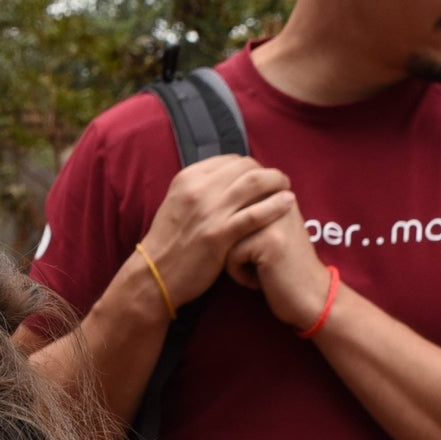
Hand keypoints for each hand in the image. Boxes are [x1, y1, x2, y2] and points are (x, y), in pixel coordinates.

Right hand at [136, 155, 295, 309]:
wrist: (153, 279)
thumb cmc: (168, 245)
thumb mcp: (176, 206)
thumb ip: (198, 190)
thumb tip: (225, 179)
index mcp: (187, 179)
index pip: (230, 160)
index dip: (249, 167)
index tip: (257, 178)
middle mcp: (198, 191)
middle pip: (246, 167)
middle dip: (266, 172)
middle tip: (277, 182)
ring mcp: (209, 212)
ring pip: (255, 183)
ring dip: (277, 182)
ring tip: (286, 189)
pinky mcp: (219, 235)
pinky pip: (256, 214)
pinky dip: (276, 205)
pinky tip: (288, 203)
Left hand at [225, 196, 334, 330]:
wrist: (310, 295)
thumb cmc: (281, 268)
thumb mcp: (267, 232)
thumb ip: (248, 214)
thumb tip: (211, 205)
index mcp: (275, 191)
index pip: (231, 204)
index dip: (234, 232)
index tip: (256, 248)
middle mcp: (276, 197)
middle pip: (225, 219)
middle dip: (232, 246)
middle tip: (256, 261)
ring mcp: (274, 217)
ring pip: (225, 237)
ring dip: (235, 261)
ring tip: (258, 269)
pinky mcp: (269, 239)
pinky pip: (230, 256)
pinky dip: (239, 274)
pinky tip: (259, 279)